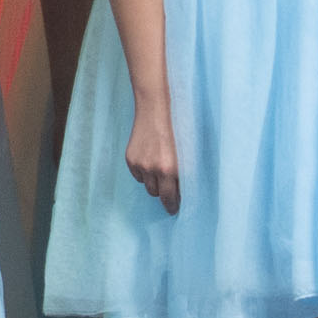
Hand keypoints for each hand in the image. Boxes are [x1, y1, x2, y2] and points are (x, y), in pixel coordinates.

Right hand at [124, 97, 181, 215]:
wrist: (155, 108)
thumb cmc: (177, 127)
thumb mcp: (186, 152)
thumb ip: (183, 172)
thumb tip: (182, 190)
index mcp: (171, 169)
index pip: (170, 198)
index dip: (173, 205)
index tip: (174, 209)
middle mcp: (154, 169)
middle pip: (157, 194)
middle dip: (164, 193)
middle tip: (170, 188)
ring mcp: (140, 164)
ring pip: (147, 186)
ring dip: (154, 182)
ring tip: (160, 170)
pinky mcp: (130, 159)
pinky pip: (137, 175)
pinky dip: (144, 172)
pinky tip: (150, 159)